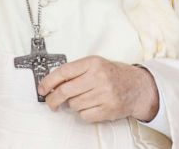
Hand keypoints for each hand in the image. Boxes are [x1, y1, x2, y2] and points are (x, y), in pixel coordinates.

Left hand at [38, 56, 159, 122]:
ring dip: (73, 105)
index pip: (63, 72)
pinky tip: (91, 106)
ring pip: (74, 105)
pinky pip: (84, 115)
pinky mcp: (108, 109)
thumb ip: (75, 72)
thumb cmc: (113, 75)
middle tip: (50, 102)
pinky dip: (84, 113)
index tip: (42, 89)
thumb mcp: (95, 65)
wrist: (137, 87)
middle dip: (53, 99)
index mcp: (93, 63)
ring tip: (82, 99)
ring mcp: (104, 94)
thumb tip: (51, 84)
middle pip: (65, 91)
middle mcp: (98, 77)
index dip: (48, 82)